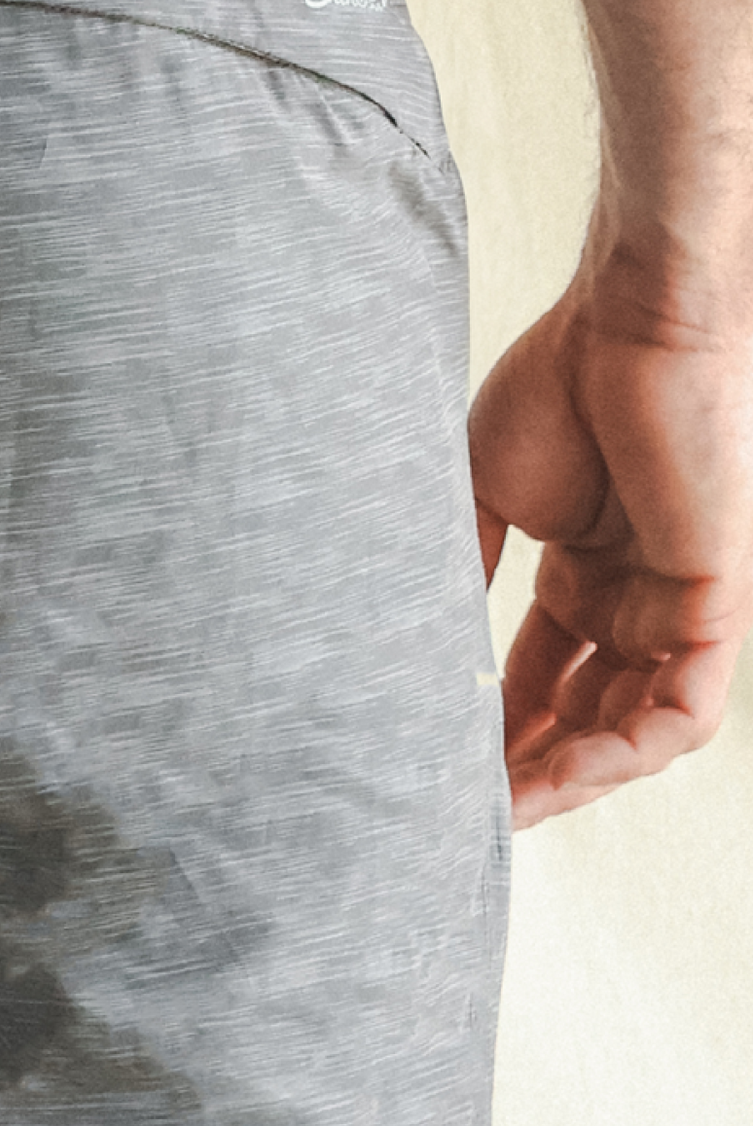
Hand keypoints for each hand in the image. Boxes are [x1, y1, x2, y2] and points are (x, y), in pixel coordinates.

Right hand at [470, 275, 752, 829]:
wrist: (629, 319)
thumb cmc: (560, 381)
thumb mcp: (485, 496)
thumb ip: (461, 574)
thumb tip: (408, 650)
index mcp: (590, 573)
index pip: (546, 680)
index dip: (497, 732)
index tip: (435, 768)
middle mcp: (640, 599)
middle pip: (588, 717)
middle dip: (529, 770)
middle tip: (462, 807)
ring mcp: (681, 606)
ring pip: (636, 730)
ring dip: (572, 778)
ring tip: (503, 807)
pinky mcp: (717, 604)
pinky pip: (683, 712)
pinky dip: (623, 752)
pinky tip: (561, 772)